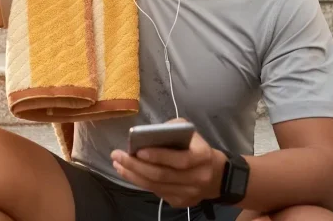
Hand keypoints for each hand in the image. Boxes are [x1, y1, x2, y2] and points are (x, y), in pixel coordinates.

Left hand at [110, 118, 224, 208]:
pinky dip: (140, 182)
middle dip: (136, 165)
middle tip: (117, 156)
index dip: (158, 156)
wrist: (215, 175)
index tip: (138, 150)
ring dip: (133, 175)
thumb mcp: (189, 132)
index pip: (180, 160)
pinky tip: (129, 173)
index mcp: (202, 156)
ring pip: (155, 186)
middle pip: (162, 175)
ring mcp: (189, 193)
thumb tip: (145, 135)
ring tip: (118, 164)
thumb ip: (171, 130)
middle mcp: (197, 177)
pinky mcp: (181, 202)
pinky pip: (156, 192)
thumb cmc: (196, 147)